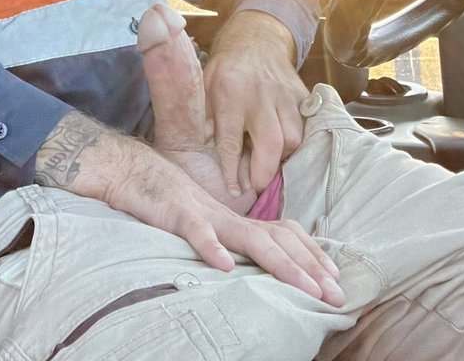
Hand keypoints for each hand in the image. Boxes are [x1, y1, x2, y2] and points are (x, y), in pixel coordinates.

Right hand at [35, 111, 342, 305]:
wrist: (128, 170)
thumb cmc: (164, 200)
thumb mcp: (202, 223)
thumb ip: (227, 239)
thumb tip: (251, 265)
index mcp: (234, 218)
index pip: (284, 234)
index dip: (311, 255)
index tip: (335, 279)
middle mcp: (226, 215)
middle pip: (277, 239)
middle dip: (309, 267)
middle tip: (335, 293)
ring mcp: (203, 212)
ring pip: (248, 238)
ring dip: (280, 262)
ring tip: (304, 285)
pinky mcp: (175, 212)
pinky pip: (195, 231)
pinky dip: (211, 248)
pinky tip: (225, 267)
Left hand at [204, 10, 308, 196]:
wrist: (256, 41)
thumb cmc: (227, 69)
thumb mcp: (205, 85)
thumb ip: (205, 115)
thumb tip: (206, 145)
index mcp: (230, 93)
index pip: (231, 140)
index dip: (233, 170)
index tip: (235, 190)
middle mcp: (260, 95)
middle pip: (270, 141)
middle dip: (265, 170)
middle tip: (258, 186)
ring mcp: (285, 95)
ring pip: (293, 137)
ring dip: (282, 156)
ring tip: (270, 160)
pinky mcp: (303, 96)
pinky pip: (307, 128)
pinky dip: (299, 143)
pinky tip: (286, 148)